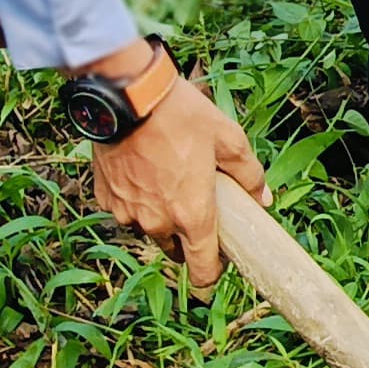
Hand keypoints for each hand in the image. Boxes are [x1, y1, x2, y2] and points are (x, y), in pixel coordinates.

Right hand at [83, 55, 265, 290]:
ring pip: (149, 229)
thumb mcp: (228, 138)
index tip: (219, 258)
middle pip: (176, 250)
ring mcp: (127, 213)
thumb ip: (249, 174)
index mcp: (192, 215)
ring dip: (160, 216)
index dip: (213, 271)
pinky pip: (126, 210)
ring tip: (169, 180)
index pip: (202, 271)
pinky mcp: (105, 198)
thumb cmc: (182, 116)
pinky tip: (144, 171)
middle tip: (196, 204)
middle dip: (187, 237)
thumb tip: (263, 199)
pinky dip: (136, 199)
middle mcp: (157, 223)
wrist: (129, 96)